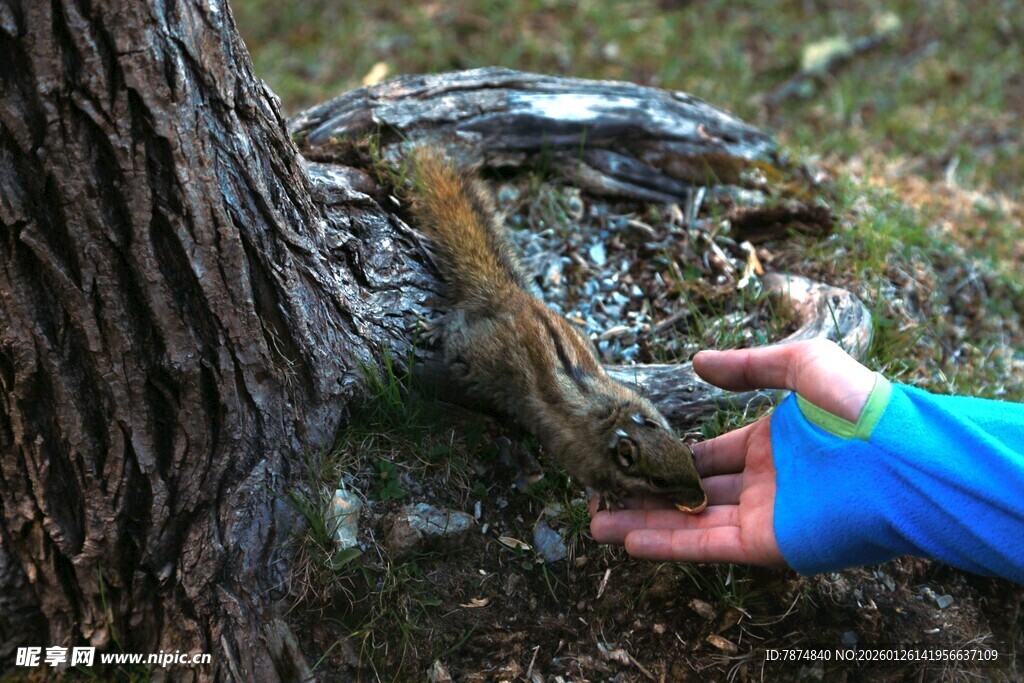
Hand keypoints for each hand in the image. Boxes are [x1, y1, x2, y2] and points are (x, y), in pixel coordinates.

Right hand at [589, 339, 875, 566]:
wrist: (900, 454)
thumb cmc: (858, 405)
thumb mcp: (798, 365)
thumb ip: (747, 367)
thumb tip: (697, 363)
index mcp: (771, 444)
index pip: (710, 454)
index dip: (671, 456)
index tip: (633, 457)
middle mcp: (764, 482)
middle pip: (692, 491)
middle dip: (647, 494)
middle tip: (602, 494)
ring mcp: (765, 515)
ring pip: (691, 521)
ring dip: (645, 523)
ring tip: (597, 522)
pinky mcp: (769, 544)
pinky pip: (708, 545)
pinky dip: (669, 544)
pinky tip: (629, 540)